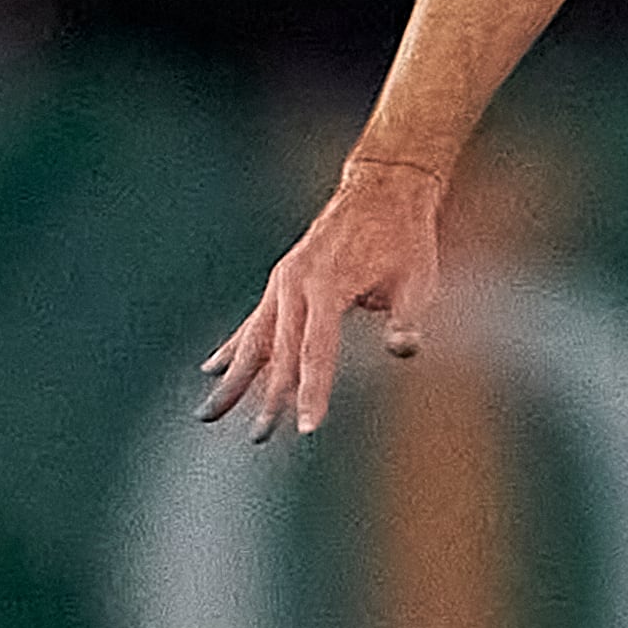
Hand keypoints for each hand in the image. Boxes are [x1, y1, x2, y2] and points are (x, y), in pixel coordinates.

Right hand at [196, 156, 447, 439]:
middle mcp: (295, 284)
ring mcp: (283, 282)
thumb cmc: (405, 238)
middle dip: (269, 399)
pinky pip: (254, 321)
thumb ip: (406, 317)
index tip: (307, 428)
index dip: (313, 391)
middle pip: (279, 352)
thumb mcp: (418, 277)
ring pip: (253, 340)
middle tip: (260, 439)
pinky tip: (213, 370)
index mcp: (327, 286)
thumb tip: (404, 350)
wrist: (381, 189)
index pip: (317, 352)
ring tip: (209, 416)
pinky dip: (234, 347)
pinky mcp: (282, 281)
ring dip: (235, 380)